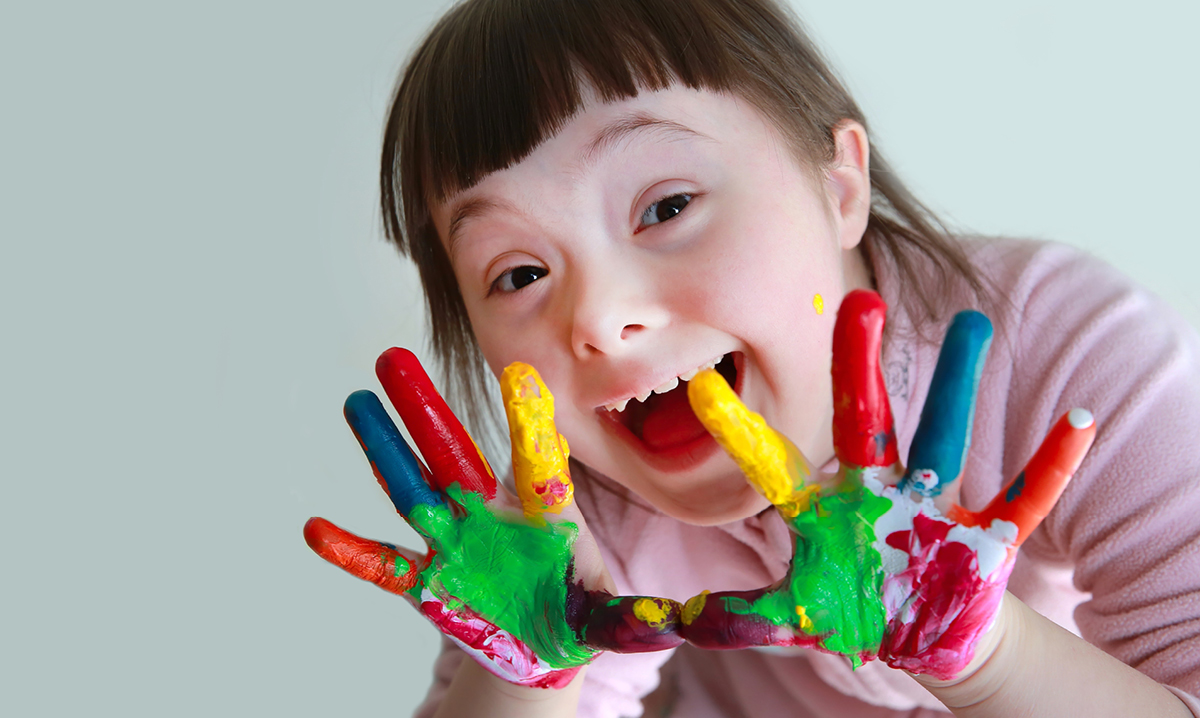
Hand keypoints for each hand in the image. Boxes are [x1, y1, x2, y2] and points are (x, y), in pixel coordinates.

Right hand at [304, 349, 681, 688]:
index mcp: (540, 511)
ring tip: (355, 404)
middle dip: (423, 409)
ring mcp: (453, 543)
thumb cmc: (575, 610)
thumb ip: (629, 616)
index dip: (527, 422)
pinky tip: (316, 529)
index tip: (518, 375)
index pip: (534, 460)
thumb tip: (670, 622)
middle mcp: (489, 514)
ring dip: (382, 452)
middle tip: (392, 357)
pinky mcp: (427, 581)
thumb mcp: (607, 613)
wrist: (537, 643)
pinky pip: (384, 566)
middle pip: (452, 453)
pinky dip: (351, 552)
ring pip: (412, 490)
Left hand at [678, 290, 1095, 678]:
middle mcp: (875, 491)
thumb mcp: (793, 613)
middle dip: (859, 365)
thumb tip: (669, 619)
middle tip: (855, 299)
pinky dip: (1050, 467)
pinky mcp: (984, 534)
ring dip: (962, 384)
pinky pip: (1023, 497)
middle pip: (864, 420)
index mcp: (824, 508)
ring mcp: (931, 506)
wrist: (921, 626)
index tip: (700, 385)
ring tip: (975, 322)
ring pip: (945, 435)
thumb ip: (736, 616)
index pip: (774, 463)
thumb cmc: (854, 605)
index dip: (739, 429)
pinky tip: (1077, 424)